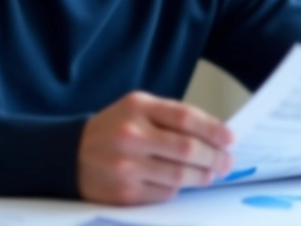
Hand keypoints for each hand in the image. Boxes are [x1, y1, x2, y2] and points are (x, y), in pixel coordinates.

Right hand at [77, 91, 234, 205]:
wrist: (70, 155)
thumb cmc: (113, 129)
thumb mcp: (136, 108)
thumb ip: (171, 116)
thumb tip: (214, 134)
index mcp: (137, 107)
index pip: (185, 117)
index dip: (213, 129)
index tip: (230, 138)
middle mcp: (131, 135)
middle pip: (187, 149)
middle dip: (214, 157)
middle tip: (227, 162)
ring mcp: (126, 166)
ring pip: (180, 175)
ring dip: (202, 176)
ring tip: (210, 174)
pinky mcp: (124, 193)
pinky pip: (165, 193)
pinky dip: (177, 188)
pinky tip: (180, 182)